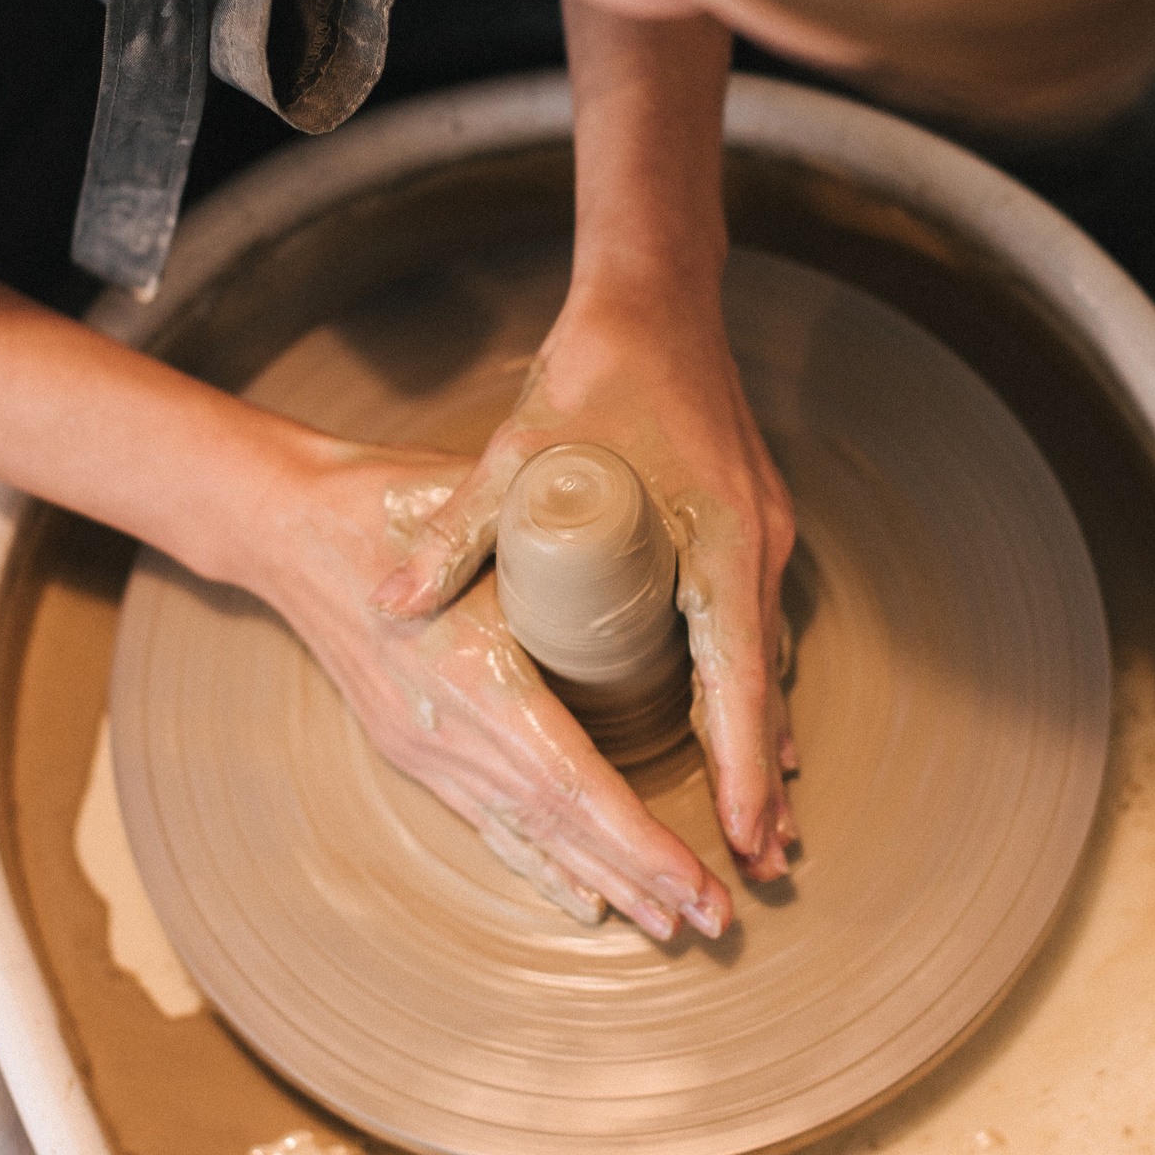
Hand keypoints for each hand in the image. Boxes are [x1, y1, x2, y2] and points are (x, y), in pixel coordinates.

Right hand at [245, 440, 734, 939]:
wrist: (287, 528)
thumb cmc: (385, 505)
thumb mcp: (478, 516)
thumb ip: (554, 542)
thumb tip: (645, 547)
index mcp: (474, 677)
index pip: (570, 784)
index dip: (636, 841)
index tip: (696, 880)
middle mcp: (447, 733)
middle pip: (557, 828)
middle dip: (641, 879)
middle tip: (716, 920)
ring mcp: (425, 749)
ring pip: (526, 835)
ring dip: (600, 882)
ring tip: (668, 924)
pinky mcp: (414, 749)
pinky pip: (487, 821)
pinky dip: (540, 863)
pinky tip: (582, 896)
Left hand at [371, 282, 798, 881]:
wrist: (656, 292)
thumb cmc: (595, 369)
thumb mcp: (517, 452)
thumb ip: (458, 533)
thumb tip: (390, 605)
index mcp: (714, 539)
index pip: (738, 675)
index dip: (740, 760)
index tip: (744, 831)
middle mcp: (752, 544)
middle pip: (765, 683)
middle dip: (762, 775)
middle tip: (761, 862)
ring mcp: (756, 532)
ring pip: (763, 655)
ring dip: (760, 734)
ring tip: (756, 819)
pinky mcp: (744, 520)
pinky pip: (753, 621)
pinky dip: (751, 682)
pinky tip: (743, 723)